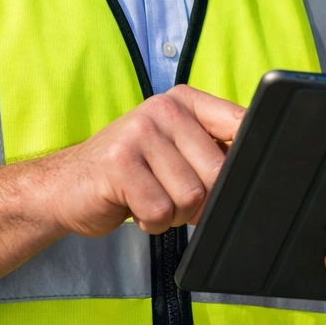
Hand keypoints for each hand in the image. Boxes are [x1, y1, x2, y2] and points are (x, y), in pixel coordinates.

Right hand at [35, 86, 243, 235]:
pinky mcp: (119, 164)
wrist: (66, 186)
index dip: (250, 157)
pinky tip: (134, 207)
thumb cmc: (131, 172)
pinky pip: (160, 211)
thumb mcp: (175, 150)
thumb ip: (213, 151)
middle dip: (204, 200)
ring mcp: (139, 133)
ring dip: (174, 214)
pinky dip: (152, 223)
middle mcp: (163, 109)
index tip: (248, 176)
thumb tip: (259, 168)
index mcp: (185, 102)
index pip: (240, 123)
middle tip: (176, 198)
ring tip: (151, 198)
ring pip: (190, 196)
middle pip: (217, 171)